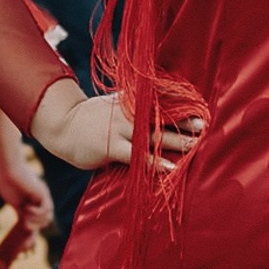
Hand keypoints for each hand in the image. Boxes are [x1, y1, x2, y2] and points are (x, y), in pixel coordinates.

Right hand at [7, 155, 54, 232]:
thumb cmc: (6, 180)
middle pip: (47, 220)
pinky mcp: (42, 193)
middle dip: (36, 225)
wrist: (8, 169)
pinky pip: (46, 209)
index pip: (41, 219)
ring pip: (48, 217)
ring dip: (35, 219)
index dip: (34, 226)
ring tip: (25, 212)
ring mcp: (42, 196)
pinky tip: (27, 207)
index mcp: (33, 201)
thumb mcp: (14, 200)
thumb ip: (19, 210)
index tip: (24, 225)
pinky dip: (36, 212)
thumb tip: (23, 222)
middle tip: (25, 221)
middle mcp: (40, 199)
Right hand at [30, 78, 202, 175]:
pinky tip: (169, 167)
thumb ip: (135, 104)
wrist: (63, 125)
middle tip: (204, 126)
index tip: (201, 109)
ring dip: (174, 141)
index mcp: (131, 101)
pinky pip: (137, 155)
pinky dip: (153, 161)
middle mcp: (129, 113)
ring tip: (193, 145)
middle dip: (184, 122)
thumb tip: (158, 105)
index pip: (161, 102)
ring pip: (152, 136)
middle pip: (161, 117)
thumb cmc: (93, 118)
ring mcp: (120, 130)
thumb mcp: (116, 104)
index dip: (181, 107)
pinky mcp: (111, 147)